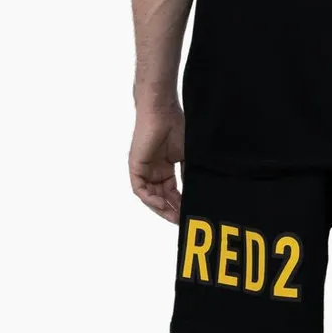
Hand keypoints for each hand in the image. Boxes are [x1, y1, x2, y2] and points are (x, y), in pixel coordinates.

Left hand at [129, 105, 183, 223]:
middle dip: (172, 211)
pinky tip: (163, 204)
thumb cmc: (176, 127)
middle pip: (161, 198)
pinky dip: (151, 199)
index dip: (181, 205)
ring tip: (175, 216)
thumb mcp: (186, 157)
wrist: (163, 111)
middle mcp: (153, 172)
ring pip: (151, 197)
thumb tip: (196, 193)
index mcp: (165, 169)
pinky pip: (141, 190)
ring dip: (162, 208)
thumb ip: (187, 175)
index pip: (172, 193)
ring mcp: (144, 170)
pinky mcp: (136, 167)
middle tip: (184, 221)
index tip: (191, 214)